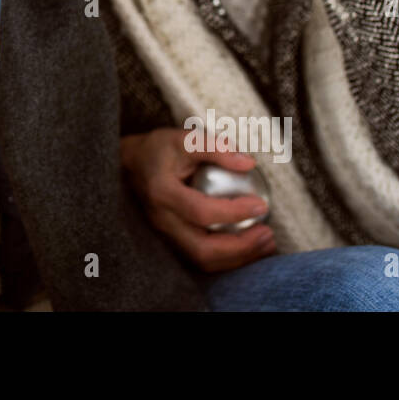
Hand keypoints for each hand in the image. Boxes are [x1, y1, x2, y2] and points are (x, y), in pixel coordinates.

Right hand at [121, 127, 275, 272]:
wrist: (130, 166)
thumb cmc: (159, 150)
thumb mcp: (184, 139)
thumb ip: (214, 147)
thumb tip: (248, 163)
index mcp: (162, 192)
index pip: (200, 212)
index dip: (233, 212)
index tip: (261, 204)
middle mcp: (162, 220)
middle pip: (202, 249)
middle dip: (240, 248)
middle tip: (268, 234)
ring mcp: (166, 235)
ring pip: (203, 260)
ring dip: (238, 258)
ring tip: (266, 243)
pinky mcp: (173, 242)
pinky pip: (202, 259)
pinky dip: (230, 259)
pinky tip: (251, 247)